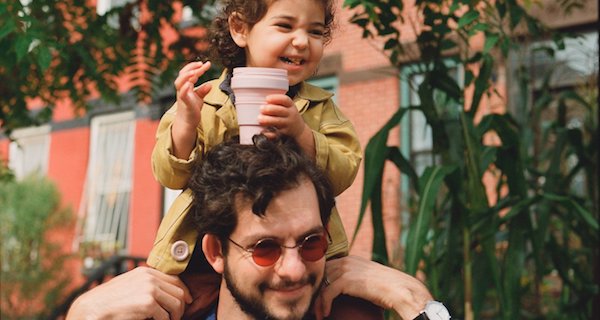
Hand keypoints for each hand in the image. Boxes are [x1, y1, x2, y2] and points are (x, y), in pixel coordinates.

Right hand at [67, 267, 191, 319]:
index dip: (184, 292)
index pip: (175, 279)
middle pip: (179, 292)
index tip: (187, 302)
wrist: (91, 310)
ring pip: (177, 304)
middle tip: (176, 317)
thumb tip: (165, 293)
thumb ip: (146, 285)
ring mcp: (149, 289)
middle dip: (181, 307)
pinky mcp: (148, 303)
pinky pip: (166, 316)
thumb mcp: (129, 285)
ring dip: (174, 316)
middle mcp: (149, 277)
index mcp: (145, 271)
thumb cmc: (108, 301)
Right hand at [171, 61, 211, 158]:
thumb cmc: (191, 109)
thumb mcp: (199, 98)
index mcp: (186, 87)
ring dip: (186, 76)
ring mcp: (182, 96)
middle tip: (201, 64)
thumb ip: (203, 90)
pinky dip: (185, 88)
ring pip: (179, 82)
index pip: (190, 74)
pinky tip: (189, 84)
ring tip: (195, 72)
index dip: (198, 68)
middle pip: (182, 74)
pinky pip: (182, 94)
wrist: (188, 122)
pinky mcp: (184, 103)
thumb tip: (210, 84)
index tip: (207, 64)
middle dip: (191, 67)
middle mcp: (182, 89)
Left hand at [258, 94, 314, 157]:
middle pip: (281, 110)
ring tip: (260, 119)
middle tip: (261, 109)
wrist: (299, 130)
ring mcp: (288, 124)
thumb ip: (277, 103)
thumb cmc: (289, 116)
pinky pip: (276, 133)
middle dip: (270, 109)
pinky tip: (264, 132)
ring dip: (268, 120)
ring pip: (278, 121)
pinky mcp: (284, 133)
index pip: (285, 100)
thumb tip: (262, 102)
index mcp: (291, 106)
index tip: (267, 99)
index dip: (275, 98)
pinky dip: (269, 133)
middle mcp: (290, 114)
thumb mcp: (288, 107)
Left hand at [315, 256, 432, 319]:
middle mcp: (346, 260)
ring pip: (322, 284)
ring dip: (317, 301)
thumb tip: (344, 292)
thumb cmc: (387, 289)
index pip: (326, 267)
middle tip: (313, 307)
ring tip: (318, 314)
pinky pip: (327, 293)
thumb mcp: (367, 279)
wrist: (400, 290)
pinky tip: (325, 314)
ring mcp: (346, 269)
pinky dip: (323, 304)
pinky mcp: (346, 280)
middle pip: (321, 275)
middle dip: (315, 291)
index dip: (319, 282)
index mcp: (350, 259)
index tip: (317, 296)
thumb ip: (355, 280)